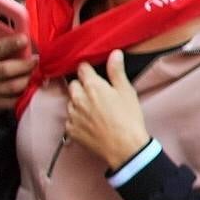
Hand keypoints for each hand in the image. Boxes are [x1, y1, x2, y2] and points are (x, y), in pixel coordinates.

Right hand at [0, 35, 35, 115]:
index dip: (11, 43)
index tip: (25, 39)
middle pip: (7, 69)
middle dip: (25, 64)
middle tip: (37, 60)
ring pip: (13, 86)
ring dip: (28, 79)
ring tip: (36, 74)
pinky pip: (14, 101)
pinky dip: (25, 94)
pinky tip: (32, 88)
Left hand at [65, 52, 149, 169]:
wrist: (124, 146)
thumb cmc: (128, 117)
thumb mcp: (127, 91)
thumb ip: (117, 71)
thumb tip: (114, 53)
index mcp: (93, 86)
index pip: (82, 69)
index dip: (88, 69)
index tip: (93, 72)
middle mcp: (78, 98)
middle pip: (73, 85)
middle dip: (82, 86)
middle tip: (96, 93)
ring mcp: (72, 114)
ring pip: (71, 102)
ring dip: (79, 102)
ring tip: (94, 110)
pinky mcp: (70, 129)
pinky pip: (70, 119)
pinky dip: (77, 119)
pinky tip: (90, 123)